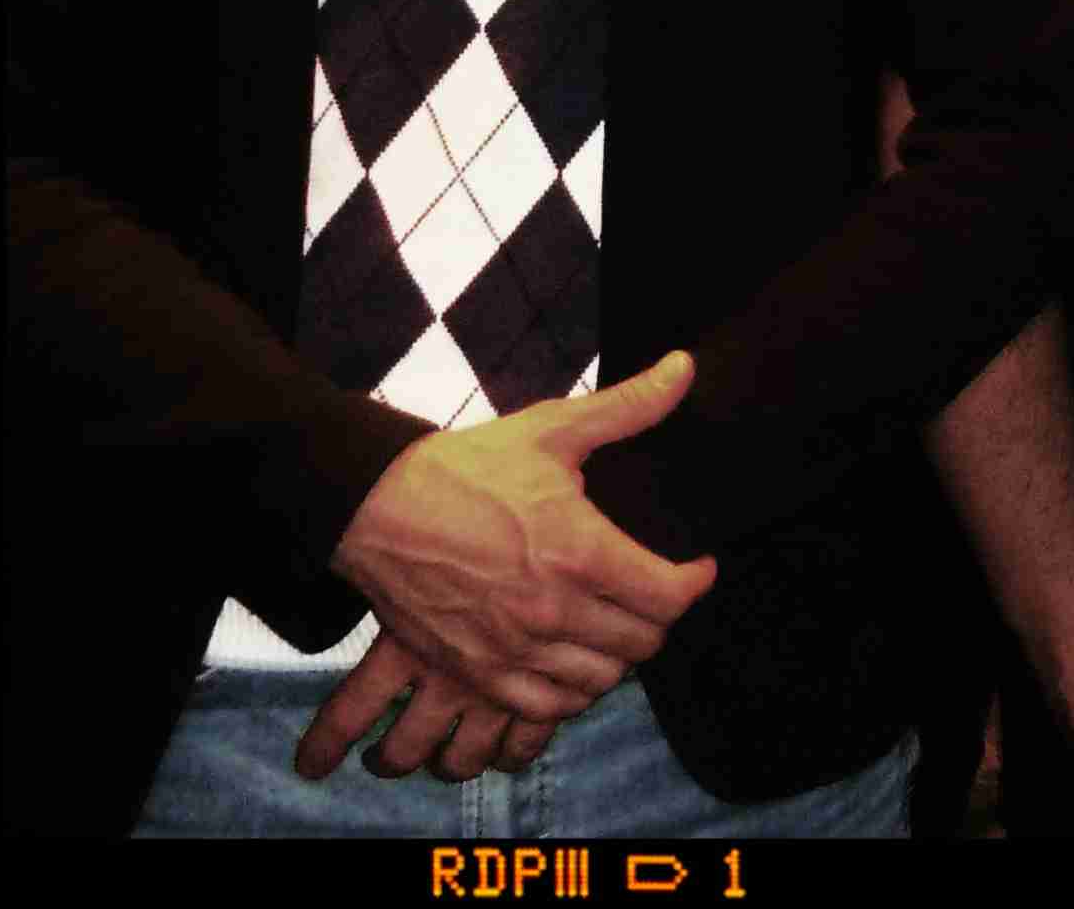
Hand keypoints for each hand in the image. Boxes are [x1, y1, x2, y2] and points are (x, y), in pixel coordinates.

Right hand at [304, 350, 720, 779]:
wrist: (375, 507)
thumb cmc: (468, 467)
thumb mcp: (552, 428)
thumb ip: (628, 405)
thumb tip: (685, 366)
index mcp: (580, 551)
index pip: (669, 596)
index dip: (695, 583)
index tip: (698, 567)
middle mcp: (552, 611)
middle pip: (642, 643)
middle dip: (658, 618)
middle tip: (652, 593)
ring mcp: (512, 649)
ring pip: (599, 681)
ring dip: (616, 657)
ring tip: (614, 625)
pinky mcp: (476, 672)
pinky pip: (545, 708)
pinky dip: (569, 692)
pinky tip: (572, 661)